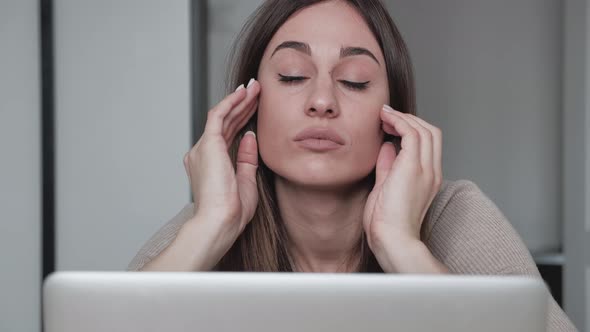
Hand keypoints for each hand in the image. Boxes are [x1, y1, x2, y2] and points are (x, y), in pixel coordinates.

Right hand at [183, 79, 259, 242]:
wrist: (220, 222)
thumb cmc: (231, 213)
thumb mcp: (246, 182)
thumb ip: (247, 159)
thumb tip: (249, 136)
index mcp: (210, 166)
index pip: (228, 135)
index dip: (242, 119)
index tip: (256, 107)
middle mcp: (202, 154)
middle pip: (225, 123)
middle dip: (242, 105)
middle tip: (257, 90)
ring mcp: (202, 148)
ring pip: (223, 116)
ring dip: (239, 100)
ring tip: (255, 87)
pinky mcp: (207, 144)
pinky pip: (218, 116)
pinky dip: (231, 102)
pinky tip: (243, 92)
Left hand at [363, 105, 442, 270]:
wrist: (393, 240)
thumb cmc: (386, 223)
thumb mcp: (385, 187)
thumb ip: (388, 166)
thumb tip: (387, 146)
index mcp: (428, 178)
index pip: (429, 144)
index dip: (412, 128)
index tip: (390, 124)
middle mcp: (432, 172)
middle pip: (431, 132)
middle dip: (410, 119)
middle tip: (387, 116)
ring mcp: (425, 170)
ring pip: (424, 129)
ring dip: (403, 117)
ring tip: (384, 115)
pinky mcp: (413, 168)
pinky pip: (412, 134)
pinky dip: (399, 121)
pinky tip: (385, 119)